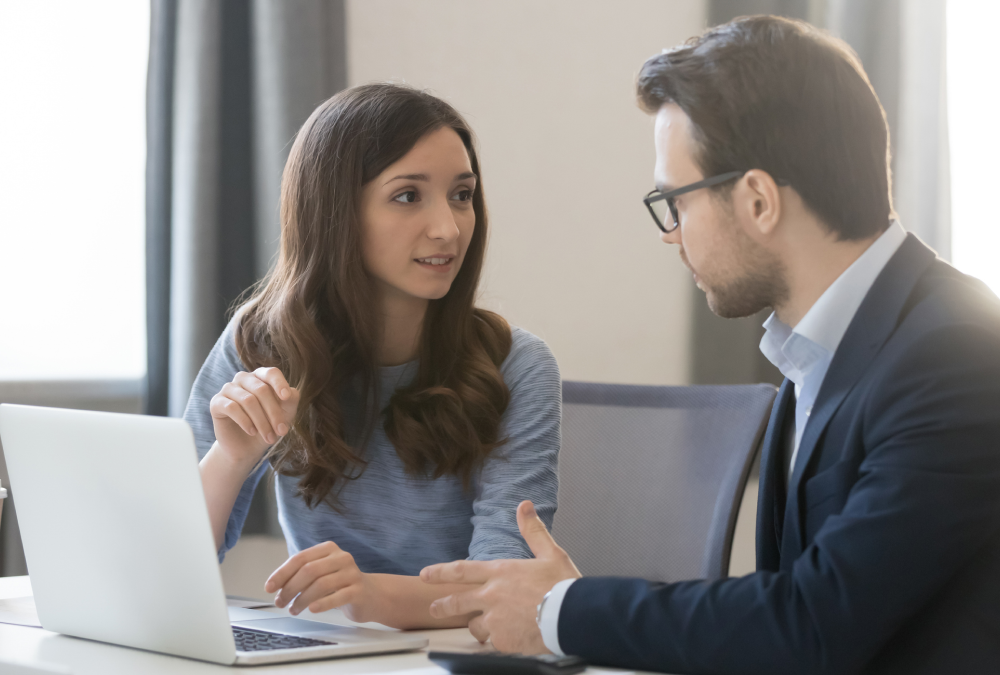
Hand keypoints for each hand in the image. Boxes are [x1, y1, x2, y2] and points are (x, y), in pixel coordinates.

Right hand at [209, 367, 299, 466]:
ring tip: (269, 437)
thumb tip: (292, 393)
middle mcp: (244, 378)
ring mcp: (228, 389)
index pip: (271, 373)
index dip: (279, 383)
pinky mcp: (216, 402)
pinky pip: (232, 407)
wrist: (247, 447)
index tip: (286, 397)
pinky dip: (245, 421)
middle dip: (274, 413)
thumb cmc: (268, 425)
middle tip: (282, 432)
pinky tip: (252, 431)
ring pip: (248, 400)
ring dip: (262, 421)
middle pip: (261, 389)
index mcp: (261, 377)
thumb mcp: (285, 414)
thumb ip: (291, 401)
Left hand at [265, 541, 380, 623]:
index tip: (269, 587)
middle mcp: (341, 557)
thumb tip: (275, 586)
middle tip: (280, 602)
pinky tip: (312, 609)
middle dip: (290, 588)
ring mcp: (352, 573)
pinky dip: (322, 604)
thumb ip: (301, 574)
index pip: (300, 558)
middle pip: (309, 571)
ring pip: (321, 584)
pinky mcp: (359, 590)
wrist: (370, 595)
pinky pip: (338, 597)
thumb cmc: (339, 584)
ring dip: (302, 600)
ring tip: (294, 610)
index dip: (282, 573)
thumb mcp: (321, 573)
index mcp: (329, 549)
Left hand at [420, 500, 580, 652]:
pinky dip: (498, 641)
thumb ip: (533, 531)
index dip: (440, 572)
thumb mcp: (550, 553)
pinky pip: (493, 643)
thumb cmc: (563, 586)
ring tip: (491, 626)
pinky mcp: (503, 641)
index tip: (425, 574)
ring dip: (479, 624)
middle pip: (456, 602)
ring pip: (475, 625)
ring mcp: (495, 620)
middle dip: (442, 606)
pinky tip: (510, 638)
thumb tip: (524, 506)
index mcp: (501, 572)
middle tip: (434, 608)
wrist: (572, 617)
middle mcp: (492, 596)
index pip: (462, 570)